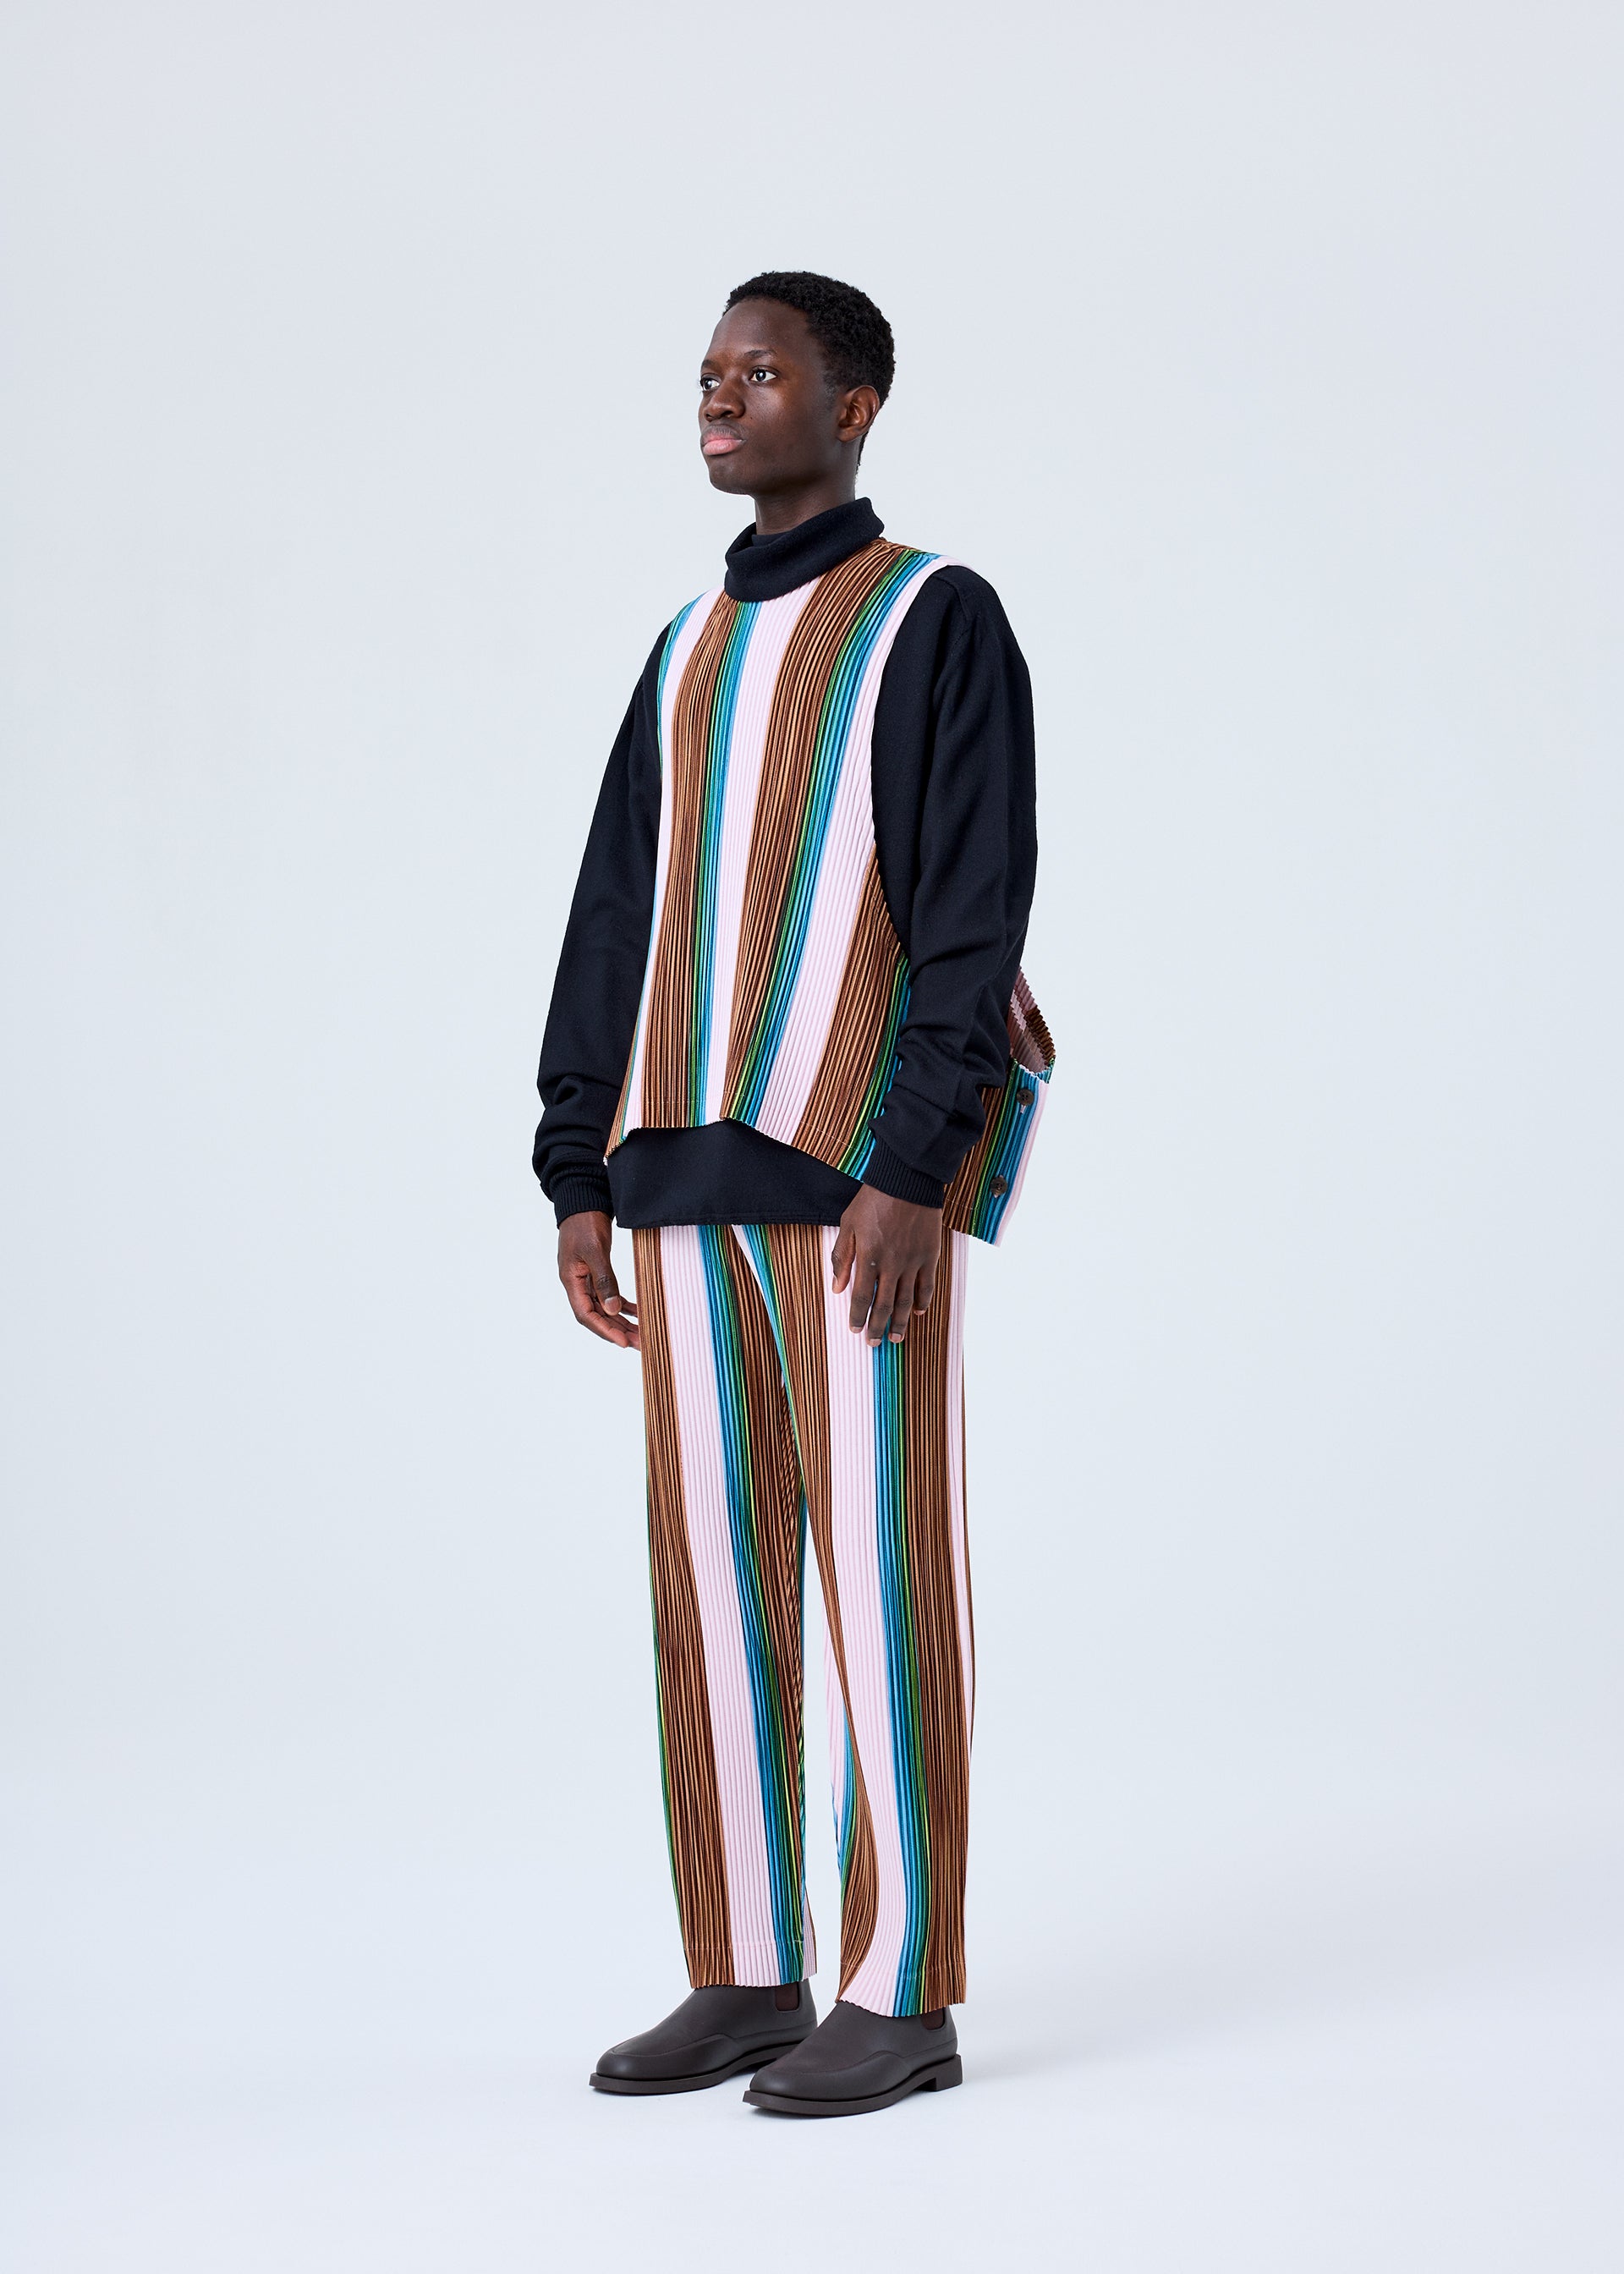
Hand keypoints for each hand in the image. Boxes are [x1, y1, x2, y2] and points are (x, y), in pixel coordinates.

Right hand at [558, 1210, 639, 1350]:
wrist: (584, 1201)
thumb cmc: (585, 1223)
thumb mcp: (595, 1250)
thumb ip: (604, 1279)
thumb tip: (613, 1309)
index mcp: (571, 1281)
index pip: (586, 1315)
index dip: (605, 1330)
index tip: (623, 1342)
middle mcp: (577, 1284)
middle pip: (597, 1315)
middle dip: (618, 1330)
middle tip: (641, 1343)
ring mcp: (586, 1279)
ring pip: (605, 1307)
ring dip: (622, 1321)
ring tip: (642, 1333)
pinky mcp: (596, 1272)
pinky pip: (609, 1295)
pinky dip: (623, 1304)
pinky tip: (638, 1312)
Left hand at [830, 1185, 941, 1346]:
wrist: (907, 1180)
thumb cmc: (873, 1200)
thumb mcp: (848, 1224)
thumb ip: (841, 1257)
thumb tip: (837, 1287)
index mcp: (868, 1257)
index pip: (860, 1297)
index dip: (857, 1316)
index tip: (854, 1329)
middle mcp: (891, 1264)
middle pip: (884, 1305)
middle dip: (877, 1326)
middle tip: (874, 1343)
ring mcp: (913, 1261)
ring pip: (907, 1300)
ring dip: (901, 1322)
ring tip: (897, 1337)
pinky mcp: (929, 1255)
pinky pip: (927, 1285)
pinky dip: (923, 1301)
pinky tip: (919, 1312)